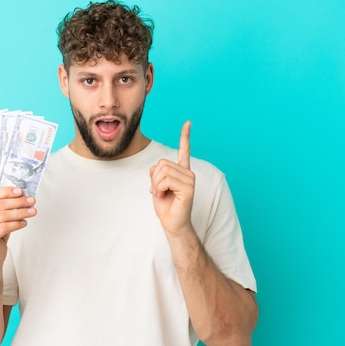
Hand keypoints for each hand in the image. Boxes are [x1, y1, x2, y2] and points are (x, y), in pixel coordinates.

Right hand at [0, 187, 35, 265]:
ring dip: (21, 212)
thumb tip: (21, 194)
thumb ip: (3, 205)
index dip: (7, 191)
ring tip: (32, 212)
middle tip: (31, 201)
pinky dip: (17, 224)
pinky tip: (24, 223)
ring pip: (3, 216)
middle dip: (18, 201)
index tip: (21, 191)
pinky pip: (5, 227)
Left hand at [150, 121, 194, 236]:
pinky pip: (166, 180)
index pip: (184, 150)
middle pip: (162, 163)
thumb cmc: (165, 206)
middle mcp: (188, 173)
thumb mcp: (155, 186)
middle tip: (159, 191)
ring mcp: (190, 180)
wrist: (171, 223)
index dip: (185, 136)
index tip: (188, 122)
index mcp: (182, 171)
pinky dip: (159, 189)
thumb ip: (155, 173)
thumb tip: (156, 168)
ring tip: (162, 194)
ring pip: (162, 171)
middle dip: (154, 178)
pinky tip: (165, 196)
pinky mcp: (188, 188)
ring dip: (156, 185)